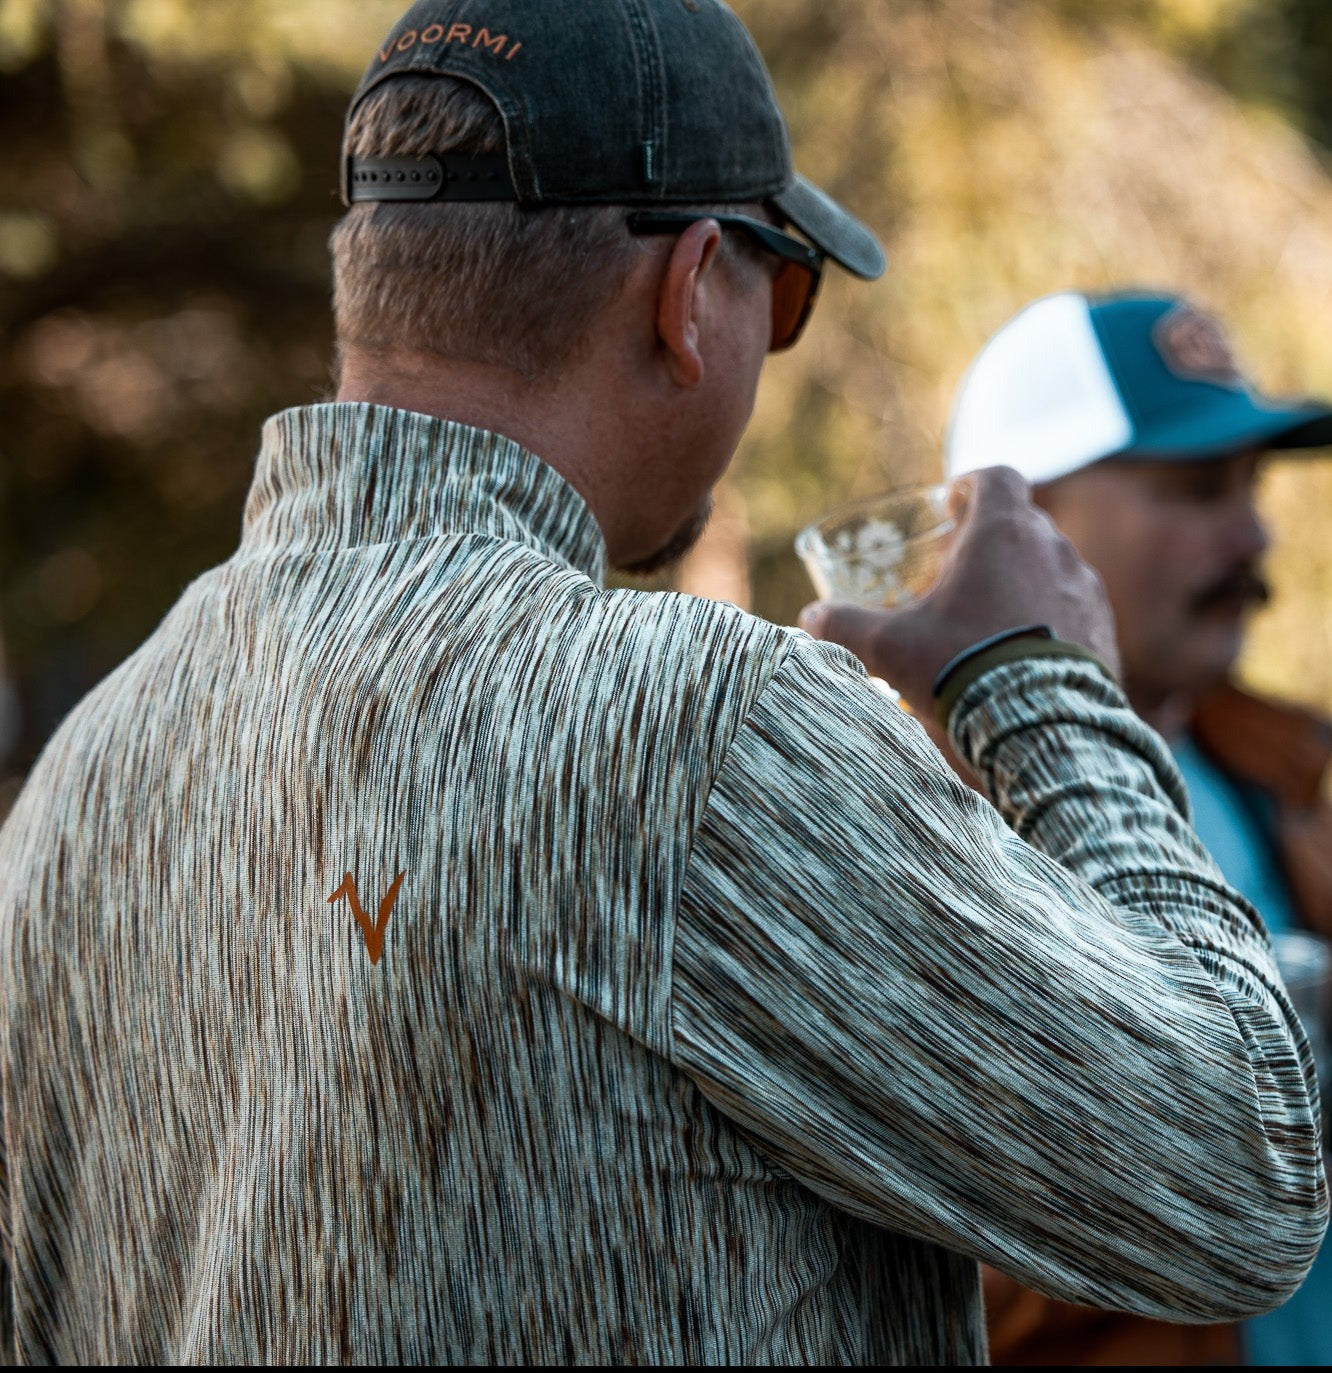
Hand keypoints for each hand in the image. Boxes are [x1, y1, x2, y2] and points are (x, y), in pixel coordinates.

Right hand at [799, 467, 1120, 711]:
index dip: (972, 486)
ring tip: (987, 619)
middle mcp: (1053, 548)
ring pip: (1049, 567)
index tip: (952, 504)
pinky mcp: (1105, 631)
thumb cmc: (961, 668)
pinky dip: (1046, 618)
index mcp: (1003, 532)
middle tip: (956, 572)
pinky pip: (1073, 610)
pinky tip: (1020, 655)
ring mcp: (1085, 590)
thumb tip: (810, 618)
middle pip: (1021, 524)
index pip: (998, 478)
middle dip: (988, 541)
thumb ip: (845, 626)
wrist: (1042, 726)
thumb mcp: (890, 647)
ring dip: (1019, 581)